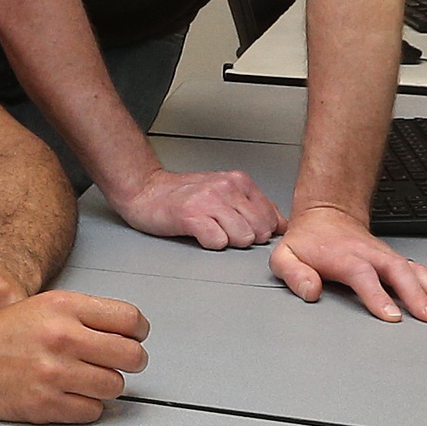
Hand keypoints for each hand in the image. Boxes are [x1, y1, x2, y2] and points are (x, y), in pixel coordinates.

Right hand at [0, 288, 150, 424]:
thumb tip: (128, 334)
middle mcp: (61, 337)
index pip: (130, 320)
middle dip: (130, 363)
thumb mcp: (43, 306)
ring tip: (86, 380)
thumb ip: (84, 316)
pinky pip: (91, 411)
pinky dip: (85, 406)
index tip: (132, 339)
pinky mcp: (44, 403)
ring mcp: (53, 372)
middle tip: (118, 365)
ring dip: (105, 386)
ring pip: (114, 387)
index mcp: (64, 307)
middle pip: (131, 357)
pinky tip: (70, 395)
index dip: (138, 333)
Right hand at [107, 163, 281, 251]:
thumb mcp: (225, 191)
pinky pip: (218, 242)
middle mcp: (227, 188)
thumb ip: (253, 205)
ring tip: (211, 231)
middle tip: (225, 232)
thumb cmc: (183, 194)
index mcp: (239, 181)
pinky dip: (211, 244)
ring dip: (228, 242)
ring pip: (242, 238)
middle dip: (247, 238)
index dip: (261, 231)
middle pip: (260, 231)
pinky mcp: (191, 216)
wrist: (146, 190)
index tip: (246, 230)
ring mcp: (209, 202)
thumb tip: (280, 225)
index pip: (272, 217)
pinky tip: (201, 234)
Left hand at [270, 204, 426, 322]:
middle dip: (421, 297)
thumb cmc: (309, 241)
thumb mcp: (285, 255)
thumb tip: (310, 290)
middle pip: (401, 275)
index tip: (393, 316)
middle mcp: (374, 257)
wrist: (327, 215)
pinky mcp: (401, 262)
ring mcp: (390, 258)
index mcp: (347, 257)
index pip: (366, 277)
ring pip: (421, 274)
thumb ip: (294, 273)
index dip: (379, 297)